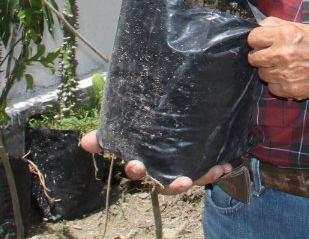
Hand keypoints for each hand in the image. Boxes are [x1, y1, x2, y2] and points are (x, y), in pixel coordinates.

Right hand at [79, 130, 230, 192]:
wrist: (180, 122)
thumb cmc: (150, 129)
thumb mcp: (131, 125)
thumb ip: (108, 135)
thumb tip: (83, 143)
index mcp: (145, 161)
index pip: (137, 170)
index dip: (136, 169)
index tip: (136, 164)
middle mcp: (163, 170)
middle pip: (165, 183)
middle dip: (174, 185)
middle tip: (183, 182)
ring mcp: (182, 169)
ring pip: (191, 180)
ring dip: (202, 177)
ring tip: (213, 171)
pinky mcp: (199, 165)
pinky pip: (208, 171)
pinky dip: (217, 169)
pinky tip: (225, 164)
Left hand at [247, 16, 308, 99]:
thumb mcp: (303, 26)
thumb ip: (278, 25)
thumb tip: (261, 26)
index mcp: (284, 35)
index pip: (253, 38)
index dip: (258, 40)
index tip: (263, 42)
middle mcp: (282, 54)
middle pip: (253, 58)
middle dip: (261, 55)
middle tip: (273, 54)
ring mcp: (285, 74)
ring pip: (262, 74)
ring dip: (270, 70)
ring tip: (286, 65)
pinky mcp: (290, 89)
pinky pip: (272, 88)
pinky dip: (279, 83)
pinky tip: (291, 76)